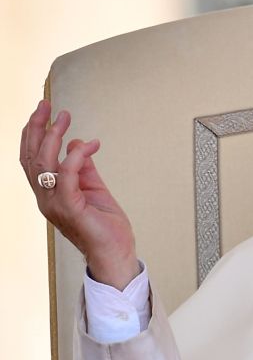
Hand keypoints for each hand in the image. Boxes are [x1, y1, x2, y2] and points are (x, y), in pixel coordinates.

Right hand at [20, 100, 139, 289]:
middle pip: (31, 157)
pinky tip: (88, 145)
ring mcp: (55, 204)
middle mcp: (46, 198)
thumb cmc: (106, 227)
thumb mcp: (95, 189)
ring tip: (65, 118)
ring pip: (43, 164)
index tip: (43, 111)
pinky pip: (67, 177)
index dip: (33, 133)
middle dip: (36, 127)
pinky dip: (76, 157)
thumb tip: (78, 144)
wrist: (116, 253)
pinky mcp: (71, 209)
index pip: (31, 158)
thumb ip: (84, 168)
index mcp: (49, 193)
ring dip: (53, 136)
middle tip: (47, 105)